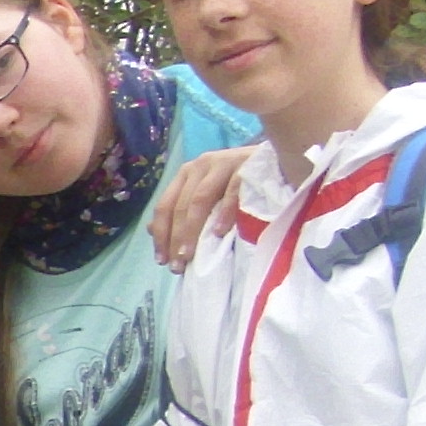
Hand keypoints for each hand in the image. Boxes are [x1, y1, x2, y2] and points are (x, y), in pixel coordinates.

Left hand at [145, 146, 254, 271]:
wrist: (275, 160)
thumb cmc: (238, 182)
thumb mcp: (207, 194)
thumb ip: (182, 208)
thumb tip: (150, 230)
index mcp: (187, 174)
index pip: (165, 205)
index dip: (161, 233)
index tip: (161, 260)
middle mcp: (201, 166)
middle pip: (181, 205)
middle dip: (176, 237)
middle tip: (177, 265)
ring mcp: (224, 164)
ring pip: (200, 199)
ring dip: (192, 230)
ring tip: (190, 255)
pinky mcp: (246, 167)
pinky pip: (231, 192)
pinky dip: (224, 213)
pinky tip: (219, 233)